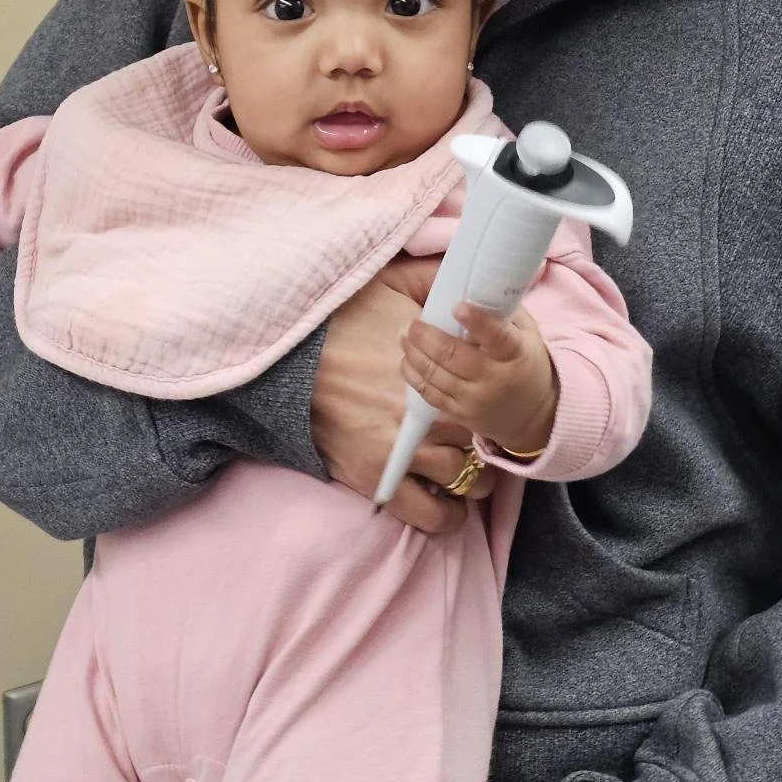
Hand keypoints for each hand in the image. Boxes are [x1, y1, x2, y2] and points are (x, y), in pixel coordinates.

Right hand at [311, 276, 497, 534]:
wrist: (290, 361)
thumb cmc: (340, 321)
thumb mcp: (391, 286)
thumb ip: (433, 279)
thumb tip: (467, 265)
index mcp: (435, 372)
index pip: (486, 395)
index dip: (491, 399)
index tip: (487, 398)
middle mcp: (425, 415)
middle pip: (480, 438)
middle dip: (484, 437)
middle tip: (478, 434)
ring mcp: (402, 452)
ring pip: (465, 480)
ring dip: (472, 477)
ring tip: (467, 471)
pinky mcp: (376, 480)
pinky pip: (430, 515)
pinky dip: (446, 516)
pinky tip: (448, 505)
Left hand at [400, 303, 558, 454]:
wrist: (534, 414)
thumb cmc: (525, 362)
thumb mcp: (527, 334)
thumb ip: (503, 312)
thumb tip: (476, 284)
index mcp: (515, 354)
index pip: (496, 336)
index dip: (477, 321)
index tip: (456, 307)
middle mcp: (495, 379)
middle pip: (453, 357)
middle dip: (426, 338)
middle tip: (411, 323)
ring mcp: (476, 400)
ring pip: (436, 377)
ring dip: (414, 355)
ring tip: (404, 337)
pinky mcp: (461, 415)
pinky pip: (431, 396)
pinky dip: (415, 377)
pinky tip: (407, 361)